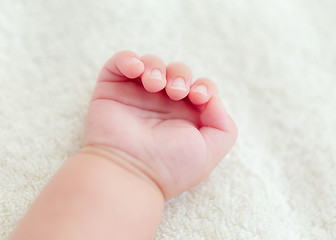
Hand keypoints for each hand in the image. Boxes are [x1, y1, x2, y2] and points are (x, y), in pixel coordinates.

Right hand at [84, 51, 236, 199]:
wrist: (131, 172)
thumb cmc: (171, 165)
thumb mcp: (210, 150)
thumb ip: (223, 124)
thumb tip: (211, 98)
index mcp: (184, 116)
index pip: (200, 88)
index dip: (204, 86)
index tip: (198, 98)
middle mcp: (161, 105)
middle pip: (177, 72)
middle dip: (180, 75)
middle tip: (175, 92)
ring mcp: (136, 96)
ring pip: (151, 63)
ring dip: (156, 66)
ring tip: (154, 84)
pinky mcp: (112, 90)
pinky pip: (120, 62)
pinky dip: (128, 59)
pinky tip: (136, 70)